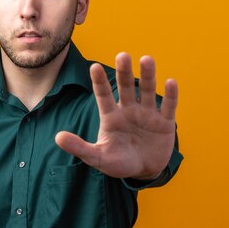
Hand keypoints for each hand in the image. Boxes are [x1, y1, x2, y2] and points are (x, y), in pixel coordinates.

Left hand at [55, 53, 177, 178]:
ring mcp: (147, 114)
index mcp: (111, 116)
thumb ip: (79, 147)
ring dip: (148, 75)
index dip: (99, 82)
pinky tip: (170, 82)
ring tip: (146, 59)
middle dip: (124, 72)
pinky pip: (168, 106)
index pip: (103, 96)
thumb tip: (58, 137)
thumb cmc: (118, 162)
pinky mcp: (165, 123)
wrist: (143, 172)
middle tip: (122, 55)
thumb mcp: (97, 157)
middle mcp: (129, 110)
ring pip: (148, 91)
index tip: (94, 67)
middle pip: (126, 87)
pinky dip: (170, 95)